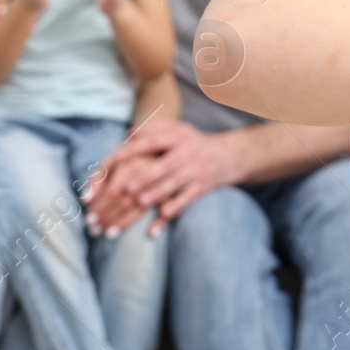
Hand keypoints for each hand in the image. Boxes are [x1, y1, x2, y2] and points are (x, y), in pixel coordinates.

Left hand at [82, 121, 241, 237]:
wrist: (229, 155)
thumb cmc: (194, 142)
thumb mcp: (179, 129)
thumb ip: (154, 129)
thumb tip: (129, 132)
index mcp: (179, 136)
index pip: (157, 140)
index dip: (138, 148)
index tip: (120, 156)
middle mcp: (189, 153)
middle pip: (165, 165)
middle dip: (146, 176)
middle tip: (128, 187)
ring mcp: (196, 171)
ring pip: (174, 184)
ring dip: (157, 194)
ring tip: (140, 202)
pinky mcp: (201, 187)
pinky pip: (186, 201)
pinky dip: (172, 211)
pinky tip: (159, 220)